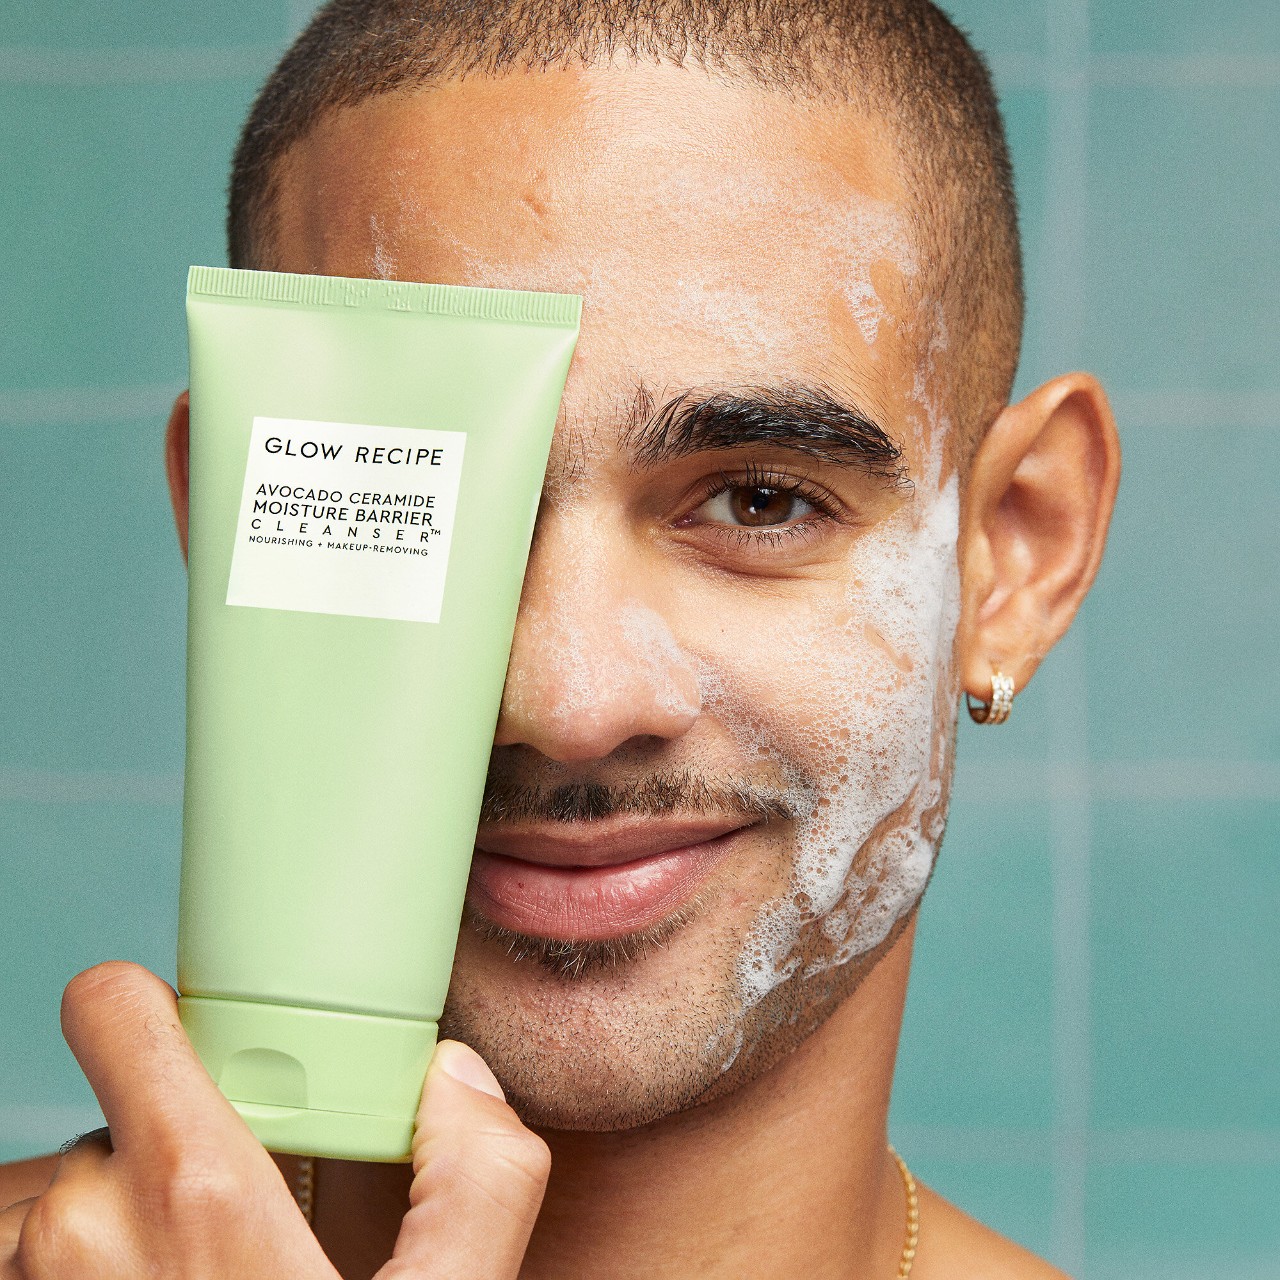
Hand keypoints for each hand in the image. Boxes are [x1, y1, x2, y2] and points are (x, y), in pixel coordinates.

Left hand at [0, 962, 549, 1277]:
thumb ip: (479, 1175)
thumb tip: (457, 1080)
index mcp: (193, 1189)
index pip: (111, 1007)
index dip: (153, 1010)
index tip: (201, 1051)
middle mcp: (82, 1228)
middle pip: (104, 1118)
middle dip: (162, 1152)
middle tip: (229, 1226)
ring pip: (53, 1200)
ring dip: (104, 1229)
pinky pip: (24, 1263)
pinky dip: (72, 1274)